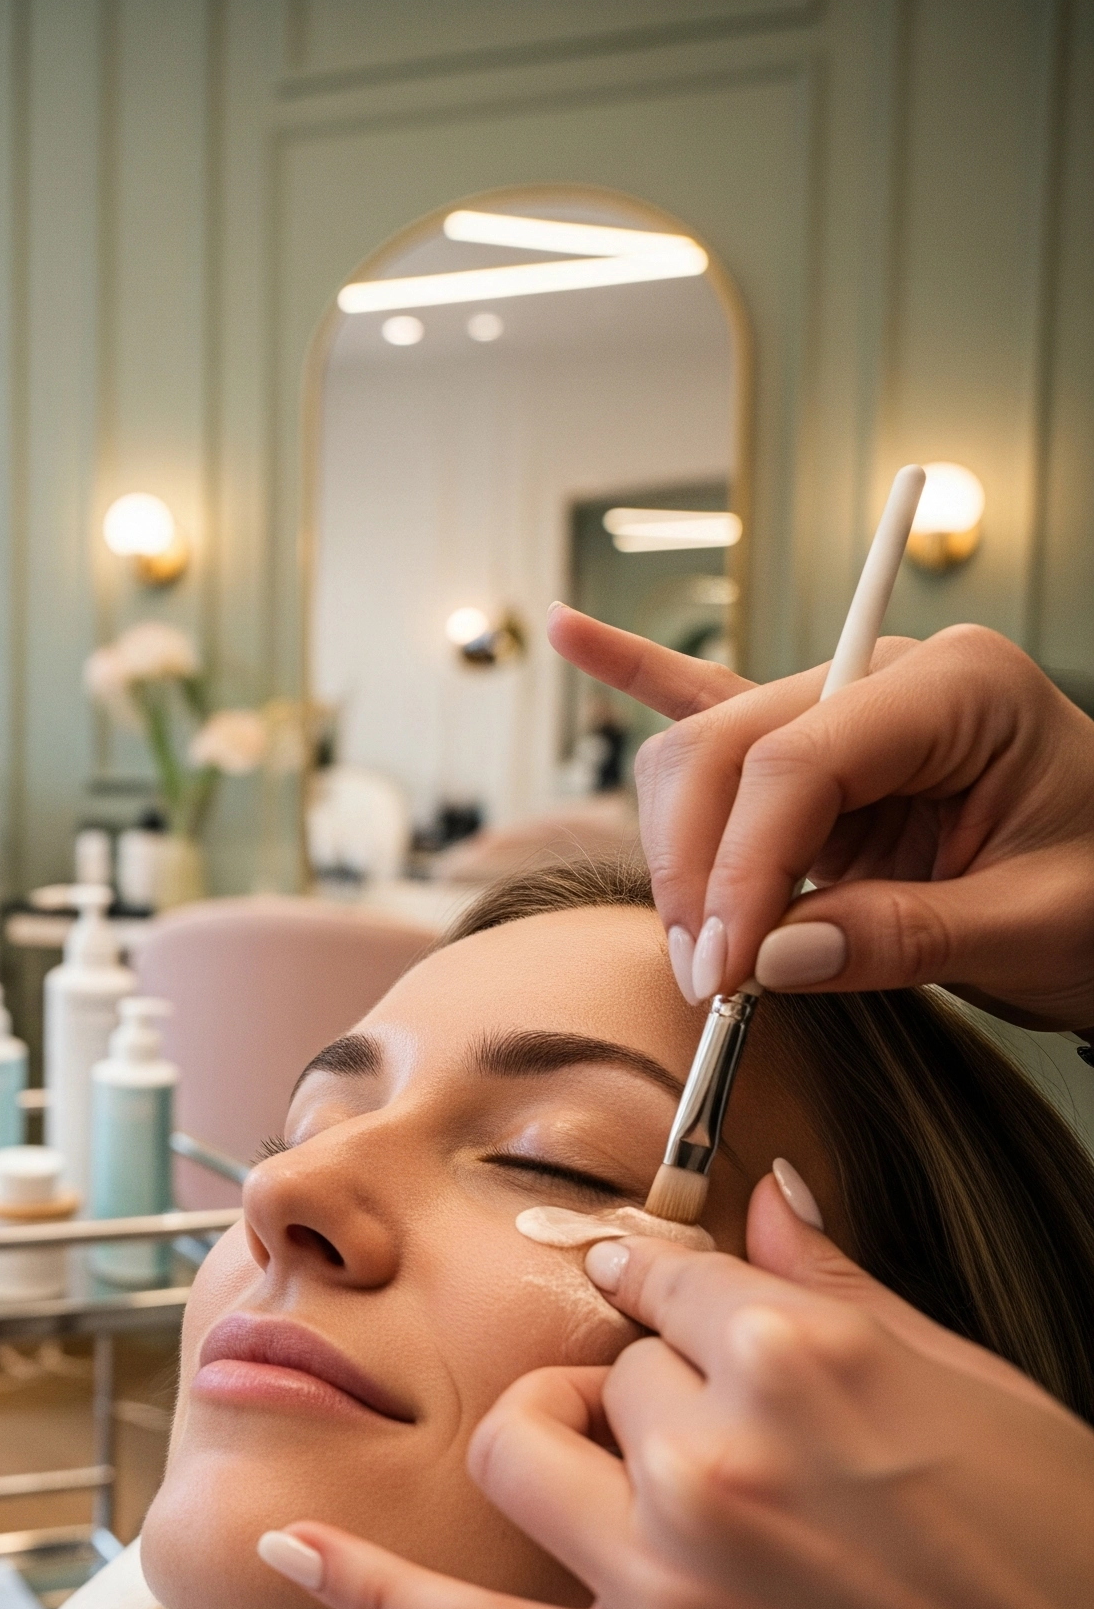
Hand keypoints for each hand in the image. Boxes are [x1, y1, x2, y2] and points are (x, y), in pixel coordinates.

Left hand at [255, 1175, 1093, 1608]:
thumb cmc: (1062, 1541)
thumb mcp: (969, 1379)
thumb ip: (835, 1279)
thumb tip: (758, 1191)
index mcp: (798, 1362)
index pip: (658, 1273)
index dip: (674, 1297)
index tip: (685, 1314)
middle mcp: (720, 1465)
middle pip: (594, 1366)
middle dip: (643, 1385)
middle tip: (726, 1434)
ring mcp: (676, 1588)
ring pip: (520, 1453)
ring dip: (561, 1449)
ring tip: (639, 1477)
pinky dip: (371, 1587)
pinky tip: (291, 1543)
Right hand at [548, 604, 1093, 1030]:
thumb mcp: (1036, 928)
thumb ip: (904, 938)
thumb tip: (772, 961)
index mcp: (958, 687)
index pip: (797, 764)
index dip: (743, 868)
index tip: (728, 969)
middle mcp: (884, 676)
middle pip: (724, 750)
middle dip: (697, 869)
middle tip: (712, 977)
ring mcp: (839, 703)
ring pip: (696, 755)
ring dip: (676, 852)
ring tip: (703, 949)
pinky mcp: (810, 752)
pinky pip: (704, 703)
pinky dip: (637, 674)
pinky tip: (572, 631)